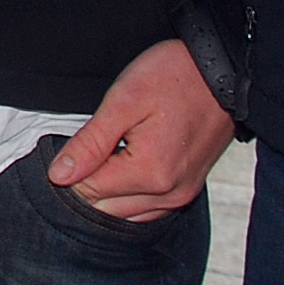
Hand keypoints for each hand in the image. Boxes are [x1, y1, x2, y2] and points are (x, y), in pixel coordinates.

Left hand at [43, 36, 233, 220]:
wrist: (224, 70)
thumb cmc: (176, 76)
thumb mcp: (124, 100)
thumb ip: (91, 143)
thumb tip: (59, 175)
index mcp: (150, 173)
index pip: (88, 190)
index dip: (73, 167)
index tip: (84, 139)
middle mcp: (169, 194)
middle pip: (104, 208)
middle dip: (90, 180)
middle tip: (97, 141)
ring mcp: (181, 195)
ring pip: (124, 214)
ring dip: (109, 189)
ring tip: (115, 148)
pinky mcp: (188, 191)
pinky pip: (147, 209)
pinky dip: (129, 194)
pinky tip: (128, 164)